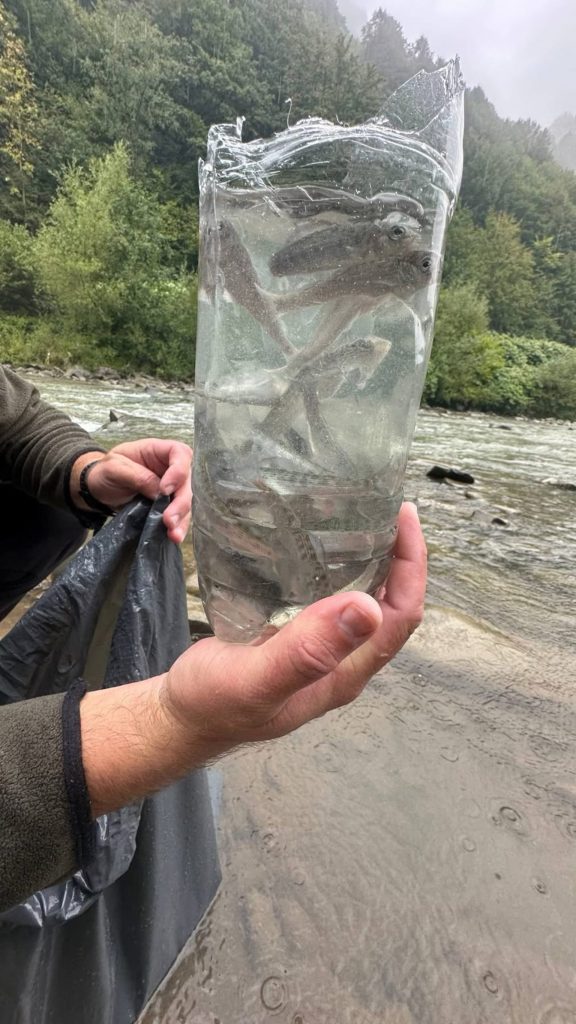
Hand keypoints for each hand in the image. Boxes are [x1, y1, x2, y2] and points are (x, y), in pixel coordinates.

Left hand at [71, 440, 192, 542]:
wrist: (97, 490)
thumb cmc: (104, 472)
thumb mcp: (114, 468)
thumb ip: (137, 476)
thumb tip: (159, 492)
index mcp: (157, 451)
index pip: (179, 453)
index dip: (178, 470)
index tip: (165, 490)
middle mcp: (168, 468)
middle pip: (187, 481)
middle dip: (181, 502)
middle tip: (169, 519)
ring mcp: (170, 488)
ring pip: (185, 501)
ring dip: (182, 518)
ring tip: (174, 533)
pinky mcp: (167, 505)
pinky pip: (178, 515)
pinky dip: (178, 526)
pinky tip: (175, 536)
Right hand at [163, 502, 425, 747]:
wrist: (178, 719)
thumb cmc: (213, 704)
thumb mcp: (256, 679)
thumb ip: (308, 651)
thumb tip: (369, 608)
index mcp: (345, 674)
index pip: (401, 615)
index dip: (411, 567)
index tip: (403, 516)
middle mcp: (342, 663)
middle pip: (392, 607)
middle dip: (400, 558)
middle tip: (385, 506)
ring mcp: (321, 653)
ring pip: (365, 604)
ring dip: (374, 562)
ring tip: (362, 516)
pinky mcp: (297, 640)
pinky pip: (332, 602)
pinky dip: (338, 569)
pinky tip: (320, 546)